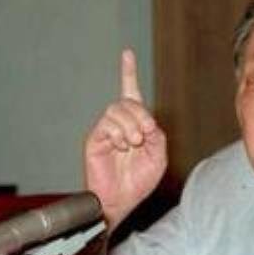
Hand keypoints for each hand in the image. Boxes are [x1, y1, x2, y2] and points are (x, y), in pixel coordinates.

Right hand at [84, 49, 166, 228]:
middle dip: (141, 114)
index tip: (126, 54)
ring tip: (133, 143)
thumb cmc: (138, 181)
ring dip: (131, 125)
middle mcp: (119, 124)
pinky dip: (118, 134)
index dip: (128, 73)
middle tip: (145, 133)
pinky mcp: (95, 138)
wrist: (121, 200)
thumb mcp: (158, 156)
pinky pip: (107, 124)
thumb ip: (157, 136)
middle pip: (128, 101)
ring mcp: (106, 130)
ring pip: (117, 110)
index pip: (130, 93)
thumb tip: (147, 121)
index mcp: (135, 125)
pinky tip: (121, 147)